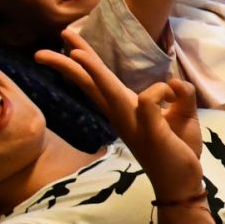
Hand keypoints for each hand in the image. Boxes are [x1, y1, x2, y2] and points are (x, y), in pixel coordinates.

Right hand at [38, 30, 204, 201]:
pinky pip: (149, 100)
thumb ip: (181, 94)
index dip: (85, 60)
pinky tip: (170, 94)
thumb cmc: (179, 149)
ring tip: (74, 53)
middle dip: (67, 66)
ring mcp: (132, 124)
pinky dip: (161, 90)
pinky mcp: (148, 131)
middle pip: (90, 85)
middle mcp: (122, 116)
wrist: (183, 183)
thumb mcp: (184, 114)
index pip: (99, 82)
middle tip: (40, 52)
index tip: (67, 40)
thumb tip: (174, 81)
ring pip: (108, 90)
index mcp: (126, 109)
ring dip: (92, 70)